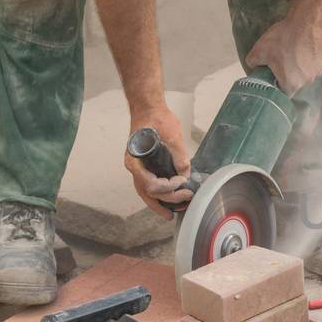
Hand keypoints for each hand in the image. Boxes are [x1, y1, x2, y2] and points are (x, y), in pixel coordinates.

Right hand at [124, 101, 193, 217]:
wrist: (148, 108)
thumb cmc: (156, 118)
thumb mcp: (171, 133)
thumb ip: (178, 153)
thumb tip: (185, 172)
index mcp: (135, 160)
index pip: (149, 184)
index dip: (166, 187)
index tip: (181, 181)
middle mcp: (134, 168)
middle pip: (148, 192)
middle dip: (168, 199)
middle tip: (187, 197)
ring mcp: (139, 169)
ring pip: (146, 193)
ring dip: (160, 203)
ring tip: (172, 213)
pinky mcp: (145, 168)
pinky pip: (149, 187)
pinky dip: (158, 196)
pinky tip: (168, 203)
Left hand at [247, 14, 321, 95]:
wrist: (307, 21)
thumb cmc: (284, 37)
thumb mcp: (259, 49)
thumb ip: (253, 62)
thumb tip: (253, 66)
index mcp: (291, 83)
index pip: (282, 93)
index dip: (276, 86)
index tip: (272, 76)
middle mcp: (306, 81)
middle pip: (294, 84)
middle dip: (287, 75)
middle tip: (281, 60)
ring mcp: (317, 72)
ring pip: (304, 74)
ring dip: (299, 67)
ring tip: (292, 52)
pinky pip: (313, 65)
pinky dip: (308, 59)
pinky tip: (302, 47)